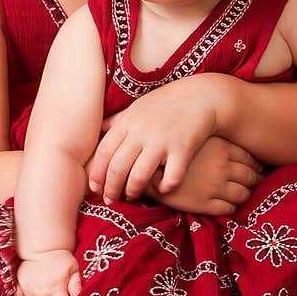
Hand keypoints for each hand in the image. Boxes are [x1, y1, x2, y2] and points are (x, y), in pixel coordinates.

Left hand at [87, 77, 224, 202]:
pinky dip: (164, 187)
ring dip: (133, 191)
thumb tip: (99, 129)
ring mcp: (162, 141)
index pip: (104, 151)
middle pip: (118, 167)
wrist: (201, 96)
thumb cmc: (167, 103)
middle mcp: (142, 132)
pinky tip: (163, 188)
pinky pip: (171, 178)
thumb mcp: (138, 106)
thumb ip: (118, 120)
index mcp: (129, 122)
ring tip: (132, 196)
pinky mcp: (183, 149)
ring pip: (139, 176)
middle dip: (111, 188)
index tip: (94, 187)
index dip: (97, 173)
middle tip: (110, 200)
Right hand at [145, 136, 261, 214]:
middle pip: (251, 176)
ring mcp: (214, 187)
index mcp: (220, 148)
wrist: (146, 165)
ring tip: (244, 194)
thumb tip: (226, 132)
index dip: (256, 163)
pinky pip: (229, 209)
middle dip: (255, 180)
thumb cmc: (168, 146)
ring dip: (246, 195)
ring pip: (243, 194)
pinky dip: (232, 207)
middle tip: (256, 181)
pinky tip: (228, 205)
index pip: (249, 157)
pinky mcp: (204, 204)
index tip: (257, 166)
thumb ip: (209, 136)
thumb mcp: (191, 135)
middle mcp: (221, 167)